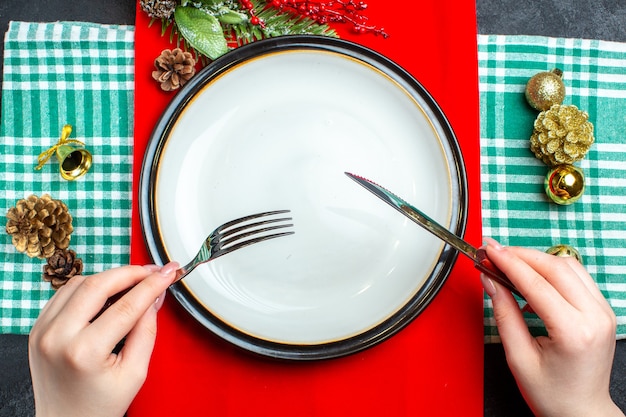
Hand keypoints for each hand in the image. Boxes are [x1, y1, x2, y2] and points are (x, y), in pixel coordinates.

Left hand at [29, 263, 178, 416]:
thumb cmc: (98, 406)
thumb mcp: (135, 373)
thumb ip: (146, 331)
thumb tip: (153, 297)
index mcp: (84, 352)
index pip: (126, 305)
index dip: (152, 285)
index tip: (168, 274)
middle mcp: (57, 337)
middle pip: (98, 284)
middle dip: (130, 272)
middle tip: (152, 271)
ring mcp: (42, 330)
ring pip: (79, 282)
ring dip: (109, 277)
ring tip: (132, 284)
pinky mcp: (38, 327)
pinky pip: (64, 292)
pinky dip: (88, 287)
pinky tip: (107, 294)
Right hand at [482, 239, 623, 416]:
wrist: (581, 412)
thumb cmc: (552, 394)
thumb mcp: (518, 358)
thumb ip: (504, 314)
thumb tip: (490, 281)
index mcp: (574, 332)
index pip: (536, 283)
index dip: (508, 262)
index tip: (489, 250)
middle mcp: (595, 317)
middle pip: (556, 266)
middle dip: (521, 255)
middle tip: (494, 252)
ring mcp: (604, 312)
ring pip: (569, 265)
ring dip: (537, 259)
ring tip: (510, 263)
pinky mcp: (603, 310)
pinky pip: (578, 277)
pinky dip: (552, 271)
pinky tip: (532, 280)